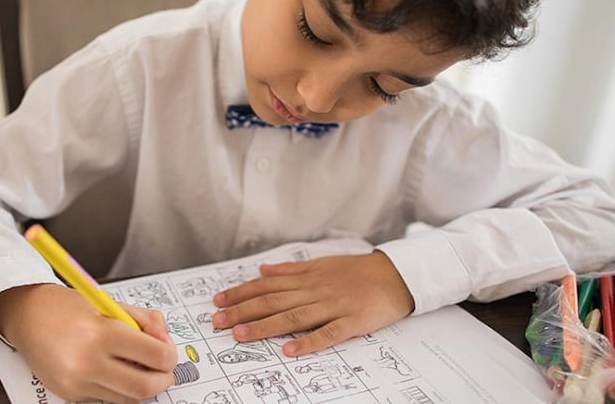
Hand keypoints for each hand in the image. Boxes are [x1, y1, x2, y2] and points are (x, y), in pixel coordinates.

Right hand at [0, 283, 176, 402]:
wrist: (26, 316)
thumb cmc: (67, 306)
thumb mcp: (111, 303)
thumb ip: (144, 321)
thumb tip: (165, 340)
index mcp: (101, 334)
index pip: (155, 355)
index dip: (170, 355)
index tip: (169, 351)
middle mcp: (87, 363)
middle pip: (145, 386)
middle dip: (164, 379)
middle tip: (165, 369)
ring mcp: (77, 383)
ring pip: (128, 398)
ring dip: (143, 385)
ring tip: (141, 367)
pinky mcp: (70, 395)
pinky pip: (108, 399)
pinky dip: (120, 388)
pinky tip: (116, 370)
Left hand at [211, 250, 413, 355]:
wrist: (397, 275)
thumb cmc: (359, 271)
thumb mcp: (323, 263)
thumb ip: (292, 269)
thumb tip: (264, 269)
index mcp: (308, 277)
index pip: (267, 285)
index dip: (241, 293)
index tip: (217, 301)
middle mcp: (315, 290)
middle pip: (273, 300)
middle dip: (243, 311)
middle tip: (217, 321)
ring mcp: (333, 306)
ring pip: (294, 316)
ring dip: (265, 326)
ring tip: (241, 334)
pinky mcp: (352, 322)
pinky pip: (327, 334)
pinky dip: (307, 342)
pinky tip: (289, 351)